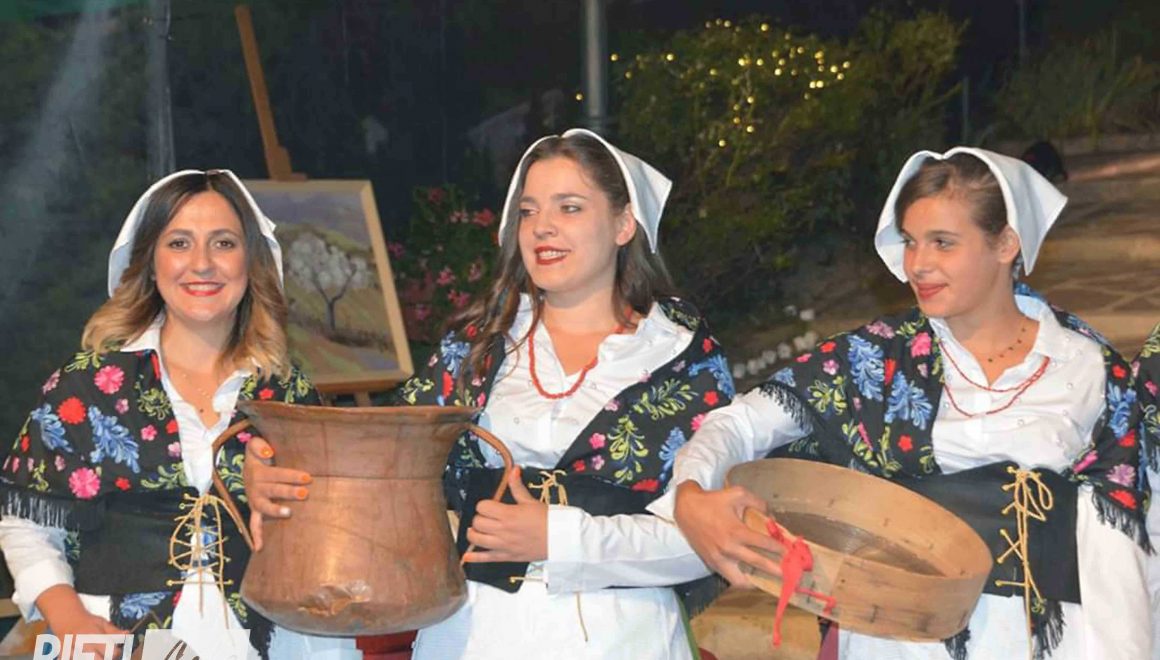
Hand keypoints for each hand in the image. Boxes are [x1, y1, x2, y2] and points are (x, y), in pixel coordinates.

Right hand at [38, 584, 127, 658]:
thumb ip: (114, 631)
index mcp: (94, 636)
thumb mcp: (103, 622)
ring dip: (93, 657)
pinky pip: (74, 659)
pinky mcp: (65, 656)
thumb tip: (127, 634)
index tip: (115, 649)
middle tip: (105, 652)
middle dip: (105, 657)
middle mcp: (83, 645)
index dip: (116, 652)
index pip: (111, 652)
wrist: (66, 620)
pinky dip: (80, 656)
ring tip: (94, 651)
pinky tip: (82, 653)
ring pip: (88, 659)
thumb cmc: (86, 621)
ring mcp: (72, 652)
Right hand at [243, 436, 311, 550]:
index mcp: (259, 473)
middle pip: (274, 490)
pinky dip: (256, 535)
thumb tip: (269, 452)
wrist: (247, 469)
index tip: (308, 477)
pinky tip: (259, 548)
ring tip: (289, 512)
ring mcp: (256, 501)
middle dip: (289, 491)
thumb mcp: (254, 446)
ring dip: (276, 510)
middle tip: (305, 493)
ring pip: (265, 506)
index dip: (292, 475)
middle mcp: (257, 488)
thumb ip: (258, 445)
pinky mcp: (256, 510)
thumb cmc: (259, 457)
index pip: (278, 474)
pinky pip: (254, 523)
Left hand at [462, 467, 548, 562]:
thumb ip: (517, 486)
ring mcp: (503, 545)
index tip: (490, 506)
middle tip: (487, 518)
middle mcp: (503, 530)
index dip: (484, 505)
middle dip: (480, 518)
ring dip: (474, 534)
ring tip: (478, 530)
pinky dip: (474, 557)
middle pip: (477, 522)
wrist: (560, 538)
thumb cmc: (547, 520)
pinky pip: (485, 558)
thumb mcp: (531, 501)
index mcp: (508, 514)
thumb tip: (513, 470)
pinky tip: (467, 556)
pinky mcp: (506, 557)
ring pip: (476, 539)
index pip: (482, 507)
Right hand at [674, 480, 781, 585]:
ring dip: (756, 582)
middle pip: (758, 564)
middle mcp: (729, 548)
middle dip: (776, 570)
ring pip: (741, 581)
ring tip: (767, 581)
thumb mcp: (738, 494)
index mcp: (736, 531)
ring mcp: (719, 559)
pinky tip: (751, 577)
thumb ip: (759, 503)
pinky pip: (730, 578)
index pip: (764, 544)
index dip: (779, 548)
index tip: (788, 551)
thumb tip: (772, 518)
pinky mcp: (712, 564)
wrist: (686, 509)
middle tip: (788, 574)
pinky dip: (742, 579)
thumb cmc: (713, 501)